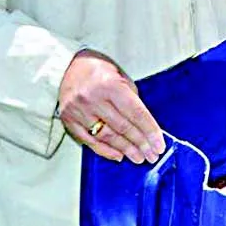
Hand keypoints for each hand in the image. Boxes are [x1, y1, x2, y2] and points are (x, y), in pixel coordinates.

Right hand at [58, 50, 164, 164]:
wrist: (66, 67)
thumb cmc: (99, 70)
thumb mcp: (121, 77)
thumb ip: (132, 99)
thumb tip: (145, 125)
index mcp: (110, 86)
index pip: (135, 113)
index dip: (150, 130)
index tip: (159, 144)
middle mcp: (94, 99)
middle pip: (122, 127)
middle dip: (140, 143)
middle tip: (152, 155)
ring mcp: (79, 111)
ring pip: (107, 136)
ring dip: (126, 149)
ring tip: (139, 157)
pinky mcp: (69, 120)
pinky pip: (89, 141)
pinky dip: (105, 150)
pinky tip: (118, 155)